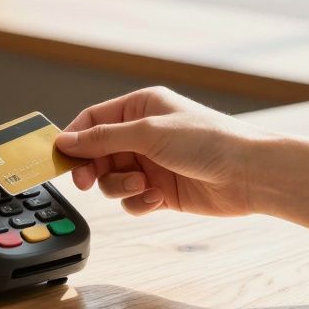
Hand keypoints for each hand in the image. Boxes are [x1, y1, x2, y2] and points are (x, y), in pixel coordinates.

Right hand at [54, 87, 270, 216]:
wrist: (249, 174)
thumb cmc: (208, 141)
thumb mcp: (148, 134)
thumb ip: (103, 139)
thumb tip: (65, 141)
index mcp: (140, 107)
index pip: (93, 120)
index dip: (74, 139)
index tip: (60, 159)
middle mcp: (144, 134)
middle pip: (97, 154)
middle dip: (93, 169)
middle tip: (86, 182)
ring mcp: (152, 163)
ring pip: (112, 180)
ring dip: (120, 186)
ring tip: (142, 185)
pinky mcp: (161, 190)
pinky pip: (132, 199)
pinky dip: (138, 201)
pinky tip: (157, 198)